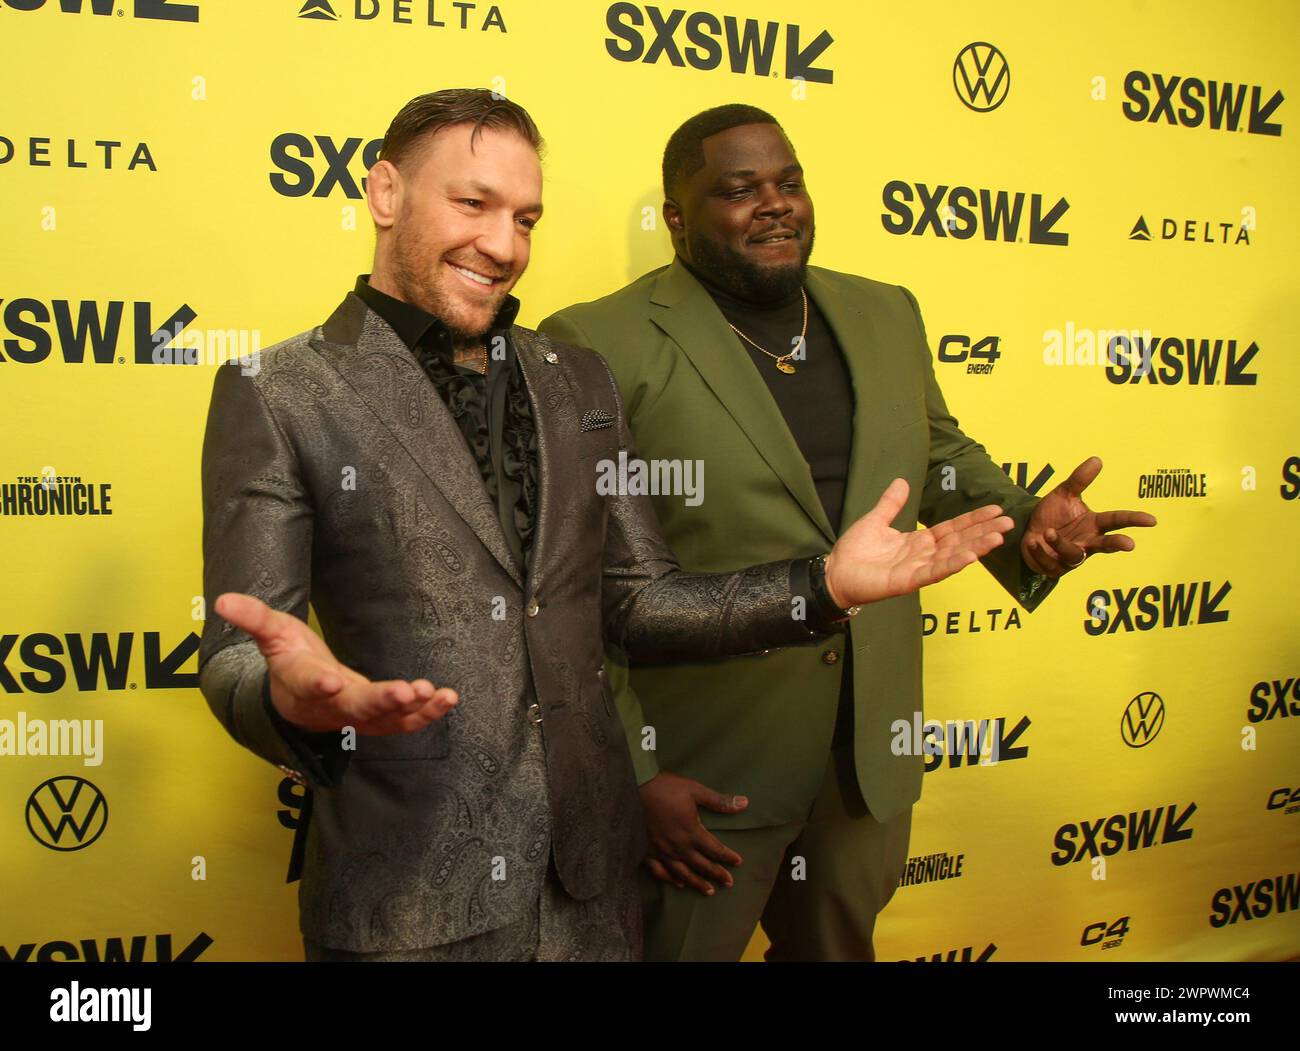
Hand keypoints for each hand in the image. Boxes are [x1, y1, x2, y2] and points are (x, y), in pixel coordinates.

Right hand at [213, 592, 457, 734]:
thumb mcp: (272, 635)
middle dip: (381, 701)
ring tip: (435, 694)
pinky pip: (405, 722)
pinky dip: (427, 713)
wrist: (302, 702)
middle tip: (406, 692)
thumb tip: (222, 599)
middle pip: (356, 708)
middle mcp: (332, 705)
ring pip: (386, 720)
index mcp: (302, 683)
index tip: (331, 680)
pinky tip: (448, 698)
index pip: (308, 684)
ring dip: (413, 710)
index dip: (318, 684)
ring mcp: (358, 716)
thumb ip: (254, 618)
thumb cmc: (290, 662)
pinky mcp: (379, 719)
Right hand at [639, 771, 746, 895]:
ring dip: (697, 883)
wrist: (633, 788)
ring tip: (709, 891)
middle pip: (702, 865)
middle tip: (729, 882)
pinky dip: (670, 879)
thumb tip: (744, 803)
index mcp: (692, 832)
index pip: (715, 850)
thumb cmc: (666, 787)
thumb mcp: (695, 790)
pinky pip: (660, 872)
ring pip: (683, 873)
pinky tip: (678, 884)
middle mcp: (678, 846)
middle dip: (717, 874)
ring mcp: (662, 852)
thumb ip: (719, 801)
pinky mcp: (648, 852)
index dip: (728, 857)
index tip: (738, 862)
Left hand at [824, 478, 1012, 607]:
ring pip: (952, 557)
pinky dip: (952, 564)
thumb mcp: (876, 520)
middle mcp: (923, 556)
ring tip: (998, 538)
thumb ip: (892, 503)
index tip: (995, 509)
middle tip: (1008, 523)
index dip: (973, 520)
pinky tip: (970, 557)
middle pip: (960, 542)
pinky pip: (933, 572)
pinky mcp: (907, 582)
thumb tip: (902, 480)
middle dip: (984, 532)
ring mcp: (917, 570)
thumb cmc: (854, 551)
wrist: (834, 572)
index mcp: (918, 542)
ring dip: (975, 548)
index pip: (953, 529)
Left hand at [1021, 457, 1156, 575]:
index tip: (1152, 520)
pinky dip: (1040, 551)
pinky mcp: (1056, 567)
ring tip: (1049, 532)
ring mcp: (1073, 557)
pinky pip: (1050, 561)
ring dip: (1061, 543)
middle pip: (1107, 545)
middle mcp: (1087, 542)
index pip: (1117, 520)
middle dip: (1118, 544)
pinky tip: (1033, 542)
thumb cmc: (1052, 515)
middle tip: (1130, 544)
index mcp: (1094, 524)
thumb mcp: (1063, 494)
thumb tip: (1097, 459)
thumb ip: (1079, 480)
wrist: (1028, 532)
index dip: (1134, 520)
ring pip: (1074, 554)